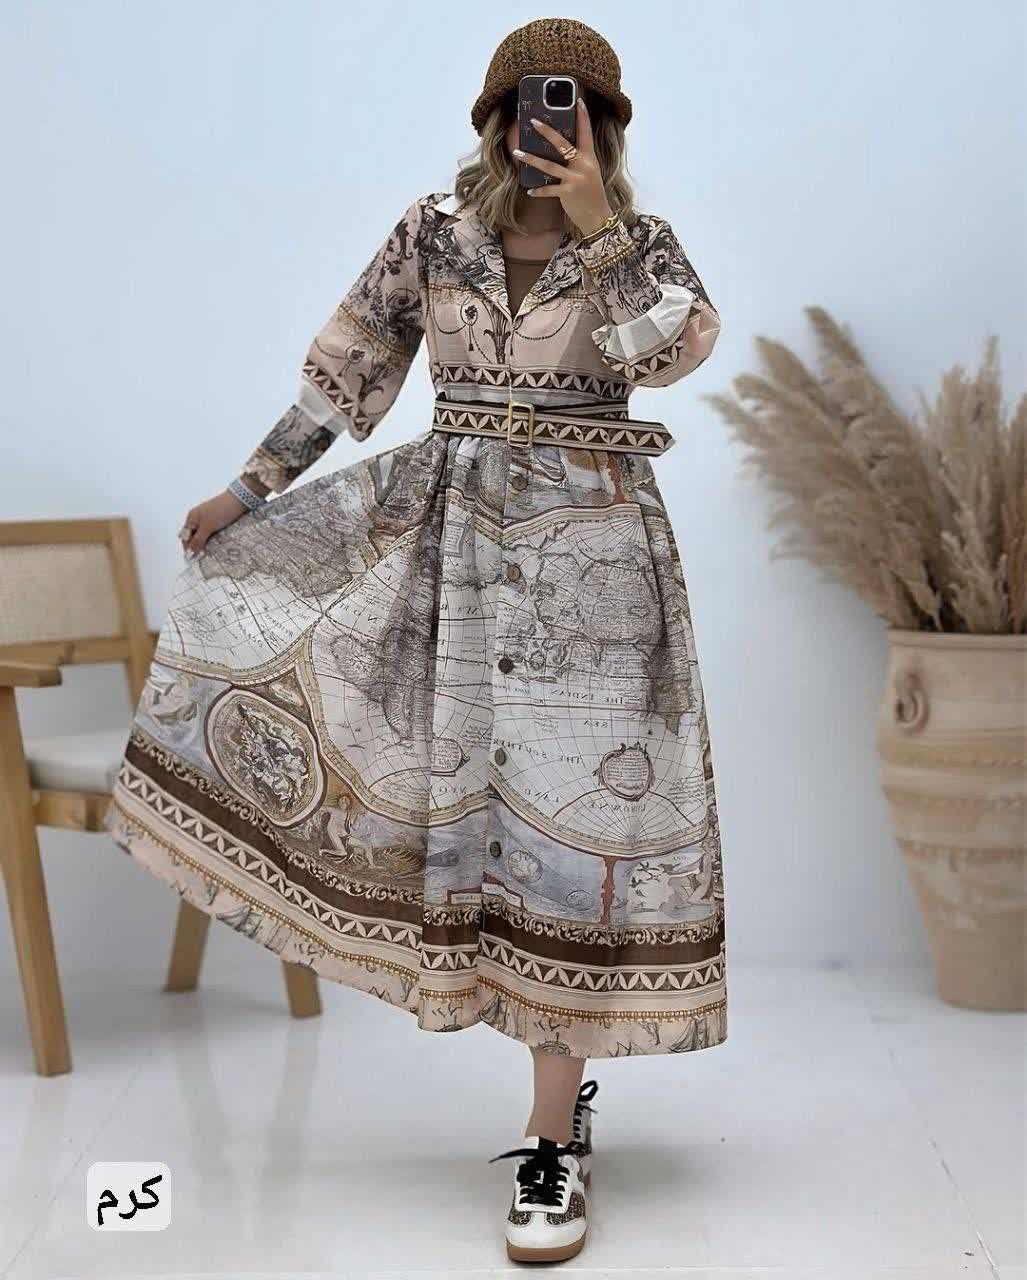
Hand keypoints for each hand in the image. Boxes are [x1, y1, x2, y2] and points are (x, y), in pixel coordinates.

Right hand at [179, 489, 247, 555]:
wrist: (240, 499)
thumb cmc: (221, 511)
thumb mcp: (208, 526)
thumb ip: (198, 539)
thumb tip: (189, 552)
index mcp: (192, 518)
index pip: (185, 536)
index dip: (188, 547)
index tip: (194, 559)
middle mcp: (198, 518)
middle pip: (194, 537)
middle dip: (197, 546)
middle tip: (203, 558)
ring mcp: (208, 519)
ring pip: (204, 536)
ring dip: (206, 544)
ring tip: (211, 554)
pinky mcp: (218, 521)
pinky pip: (213, 533)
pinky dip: (214, 540)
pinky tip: (218, 547)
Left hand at [513, 97, 613, 235]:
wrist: (598, 218)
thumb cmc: (592, 195)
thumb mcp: (590, 173)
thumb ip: (579, 161)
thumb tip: (562, 151)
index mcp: (590, 158)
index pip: (586, 133)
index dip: (583, 116)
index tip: (578, 101)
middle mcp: (583, 165)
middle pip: (563, 144)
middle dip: (547, 132)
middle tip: (533, 121)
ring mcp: (575, 179)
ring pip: (549, 166)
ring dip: (531, 159)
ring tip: (517, 153)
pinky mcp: (568, 192)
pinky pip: (548, 190)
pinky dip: (538, 190)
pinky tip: (529, 189)